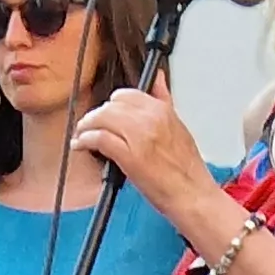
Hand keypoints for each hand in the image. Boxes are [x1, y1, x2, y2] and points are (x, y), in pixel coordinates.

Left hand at [67, 88, 219, 220]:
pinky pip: (99, 138)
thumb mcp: (179, 126)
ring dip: (87, 127)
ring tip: (82, 135)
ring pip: (101, 119)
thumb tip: (158, 79)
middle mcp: (150, 119)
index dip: (111, 105)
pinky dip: (85, 141)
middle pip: (110, 106)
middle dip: (97, 116)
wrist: (192, 195)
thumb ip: (165, 100)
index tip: (107, 115)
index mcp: (162, 110)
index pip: (126, 95)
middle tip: (91, 126)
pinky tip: (82, 145)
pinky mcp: (129, 155)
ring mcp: (139, 136)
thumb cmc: (186, 169)